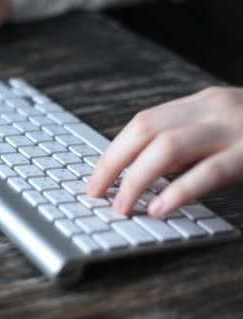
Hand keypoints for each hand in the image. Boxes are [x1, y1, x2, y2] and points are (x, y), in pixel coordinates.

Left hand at [86, 86, 242, 217]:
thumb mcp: (222, 132)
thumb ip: (186, 148)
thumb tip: (140, 176)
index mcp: (201, 105)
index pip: (143, 123)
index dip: (114, 152)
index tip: (95, 179)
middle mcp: (213, 109)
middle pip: (146, 129)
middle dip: (113, 163)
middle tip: (95, 192)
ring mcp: (233, 129)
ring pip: (169, 146)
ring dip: (137, 179)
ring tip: (122, 205)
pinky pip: (210, 171)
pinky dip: (179, 191)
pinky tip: (159, 208)